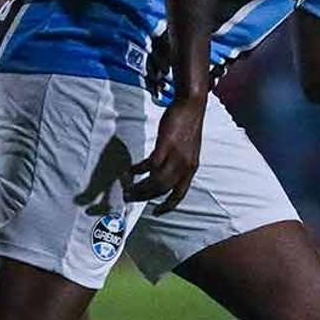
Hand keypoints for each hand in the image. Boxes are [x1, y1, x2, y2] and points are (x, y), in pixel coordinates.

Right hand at [124, 95, 204, 213]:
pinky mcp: (166, 146)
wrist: (191, 106)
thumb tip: (164, 173)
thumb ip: (179, 163)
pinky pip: (150, 165)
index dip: (168, 206)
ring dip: (140, 187)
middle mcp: (185, 166)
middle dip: (145, 197)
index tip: (157, 212)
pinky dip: (139, 169)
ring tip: (128, 188)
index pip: (180, 193)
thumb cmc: (188, 126)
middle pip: (163, 190)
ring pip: (156, 181)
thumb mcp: (188, 150)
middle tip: (131, 198)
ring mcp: (176, 156)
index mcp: (191, 169)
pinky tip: (131, 170)